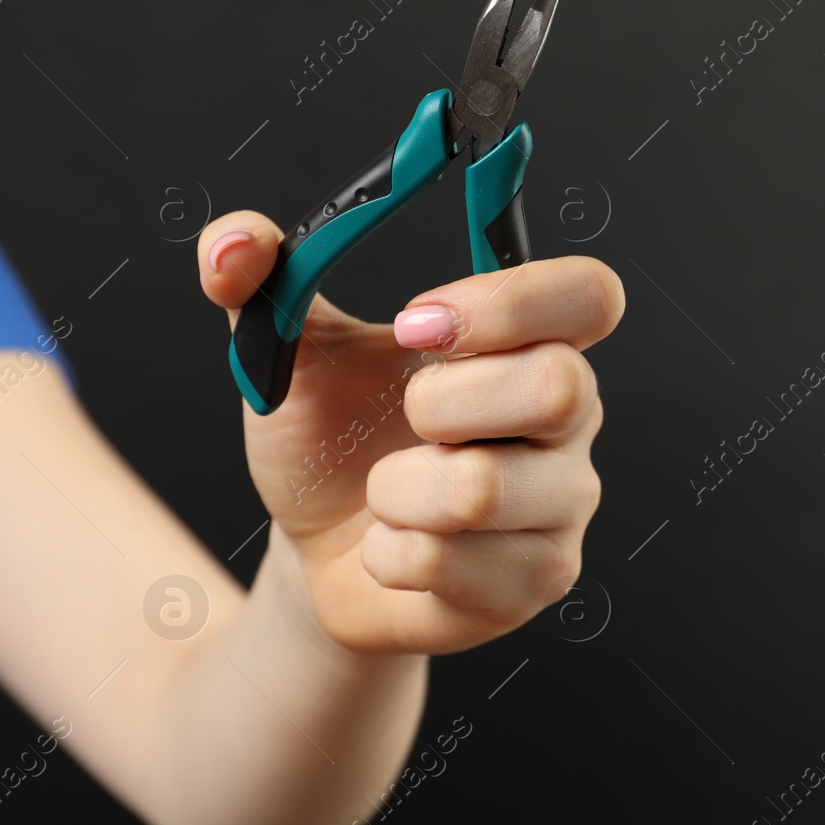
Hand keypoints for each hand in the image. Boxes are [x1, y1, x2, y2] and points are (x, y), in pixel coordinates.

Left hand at [197, 210, 622, 654]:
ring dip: (393, 493)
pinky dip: (386, 555)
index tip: (416, 323)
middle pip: (559, 387)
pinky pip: (444, 562)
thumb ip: (257, 277)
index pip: (591, 296)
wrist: (318, 553)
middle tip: (404, 420)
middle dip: (440, 403)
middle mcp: (572, 421)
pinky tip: (394, 550)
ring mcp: (564, 506)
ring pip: (481, 489)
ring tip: (387, 495)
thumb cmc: (332, 440)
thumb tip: (233, 243)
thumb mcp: (287, 350)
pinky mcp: (538, 581)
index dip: (514, 301)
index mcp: (534, 343)